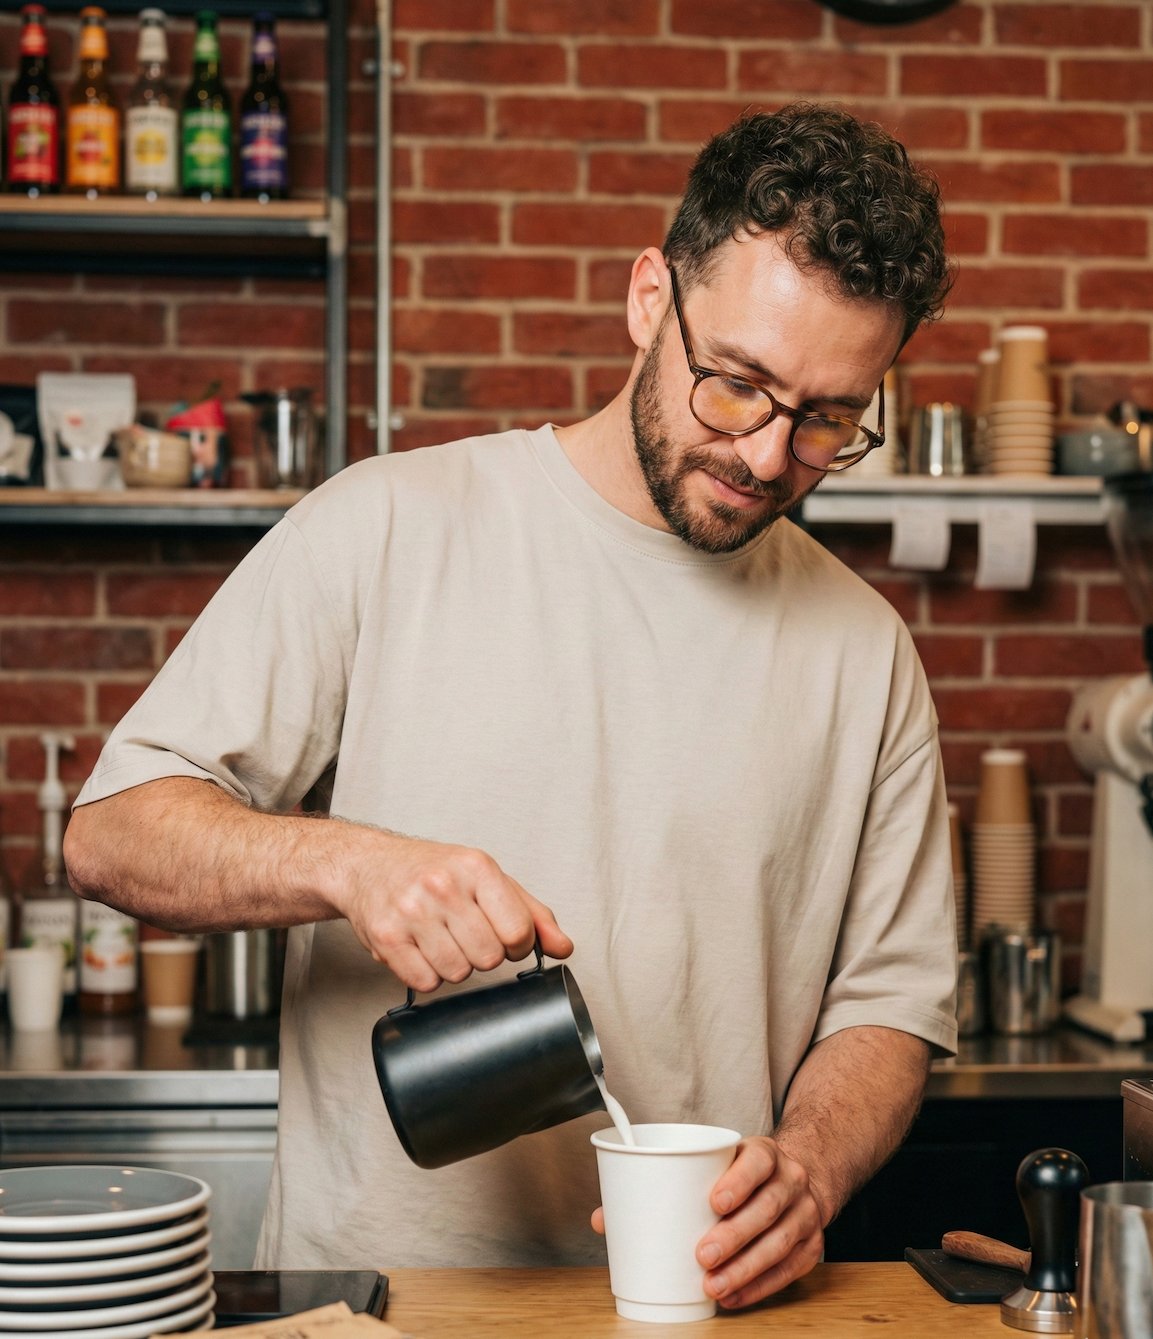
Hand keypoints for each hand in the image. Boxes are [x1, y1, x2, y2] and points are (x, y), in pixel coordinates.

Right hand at [331, 831, 571, 991]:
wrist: (369, 866)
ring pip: (458, 973)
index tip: (505, 937)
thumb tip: (564, 948)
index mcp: (476, 867)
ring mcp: (411, 911)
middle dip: (484, 955)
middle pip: (489, 957)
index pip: (518, 931)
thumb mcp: (488, 878)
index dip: (517, 945)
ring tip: (441, 939)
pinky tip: (420, 950)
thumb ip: (531, 913)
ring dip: (455, 966)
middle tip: (467, 935)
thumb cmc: (434, 872)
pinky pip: (425, 982)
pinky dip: (427, 975)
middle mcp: (443, 885)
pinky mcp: (386, 937)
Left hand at [590, 1136, 823, 1309]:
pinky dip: (761, 1286)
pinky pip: (790, 1269)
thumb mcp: (712, 1164)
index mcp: (764, 1153)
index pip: (757, 1161)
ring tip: (713, 1284)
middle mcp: (791, 1180)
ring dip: (746, 1267)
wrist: (795, 1178)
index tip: (714, 1201)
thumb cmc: (740, 1174)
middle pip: (768, 1207)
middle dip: (735, 1235)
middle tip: (702, 1254)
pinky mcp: (812, 1244)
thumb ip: (663, 1183)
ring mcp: (806, 1213)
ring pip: (781, 1242)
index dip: (739, 1181)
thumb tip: (602, 1217)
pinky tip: (733, 1296)